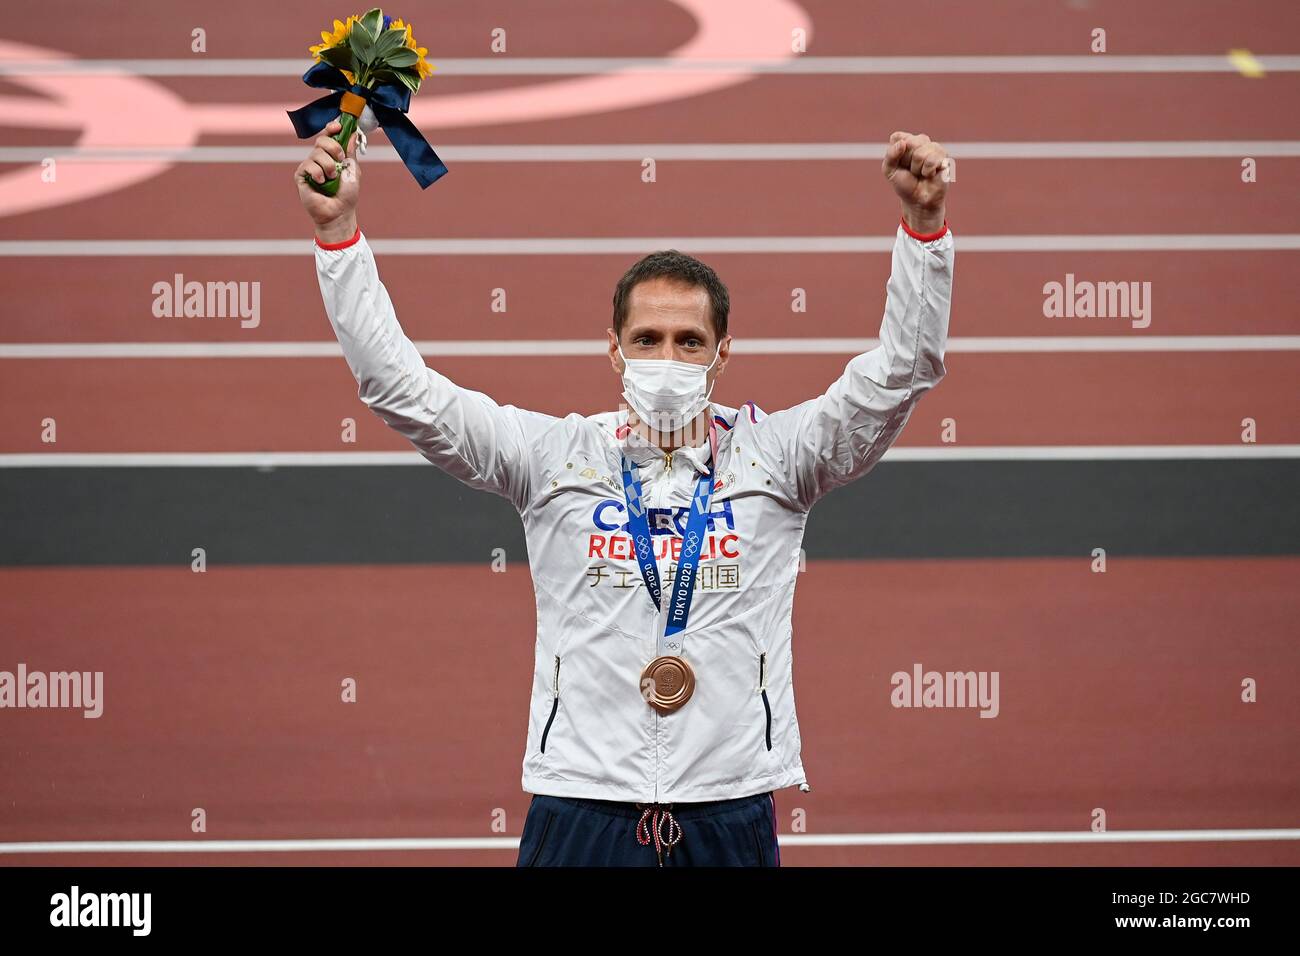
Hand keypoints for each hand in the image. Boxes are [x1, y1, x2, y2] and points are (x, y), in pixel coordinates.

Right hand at [295, 120, 360, 242]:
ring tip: (332, 178)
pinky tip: (321, 183)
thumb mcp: (352, 170)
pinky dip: (318, 173)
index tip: (338, 126)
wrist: (339, 212)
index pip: (328, 135)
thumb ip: (350, 152)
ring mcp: (309, 166)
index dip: (332, 127)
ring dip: (328, 165)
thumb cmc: (347, 195)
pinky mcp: (301, 175)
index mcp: (331, 155)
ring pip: (316, 153)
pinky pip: (308, 165)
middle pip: (321, 140)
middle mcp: (319, 158)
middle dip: (333, 147)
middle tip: (340, 160)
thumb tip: (352, 133)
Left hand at [882, 131, 949, 234]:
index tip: (899, 164)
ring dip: (917, 168)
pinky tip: (930, 174)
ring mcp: (933, 147)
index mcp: (906, 141)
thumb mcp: (889, 170)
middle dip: (907, 161)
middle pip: (910, 143)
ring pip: (920, 153)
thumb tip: (903, 143)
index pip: (898, 137)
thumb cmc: (904, 184)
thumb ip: (890, 155)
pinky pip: (932, 160)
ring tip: (920, 173)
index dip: (896, 153)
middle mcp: (920, 141)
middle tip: (911, 170)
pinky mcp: (944, 156)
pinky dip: (927, 171)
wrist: (918, 200)